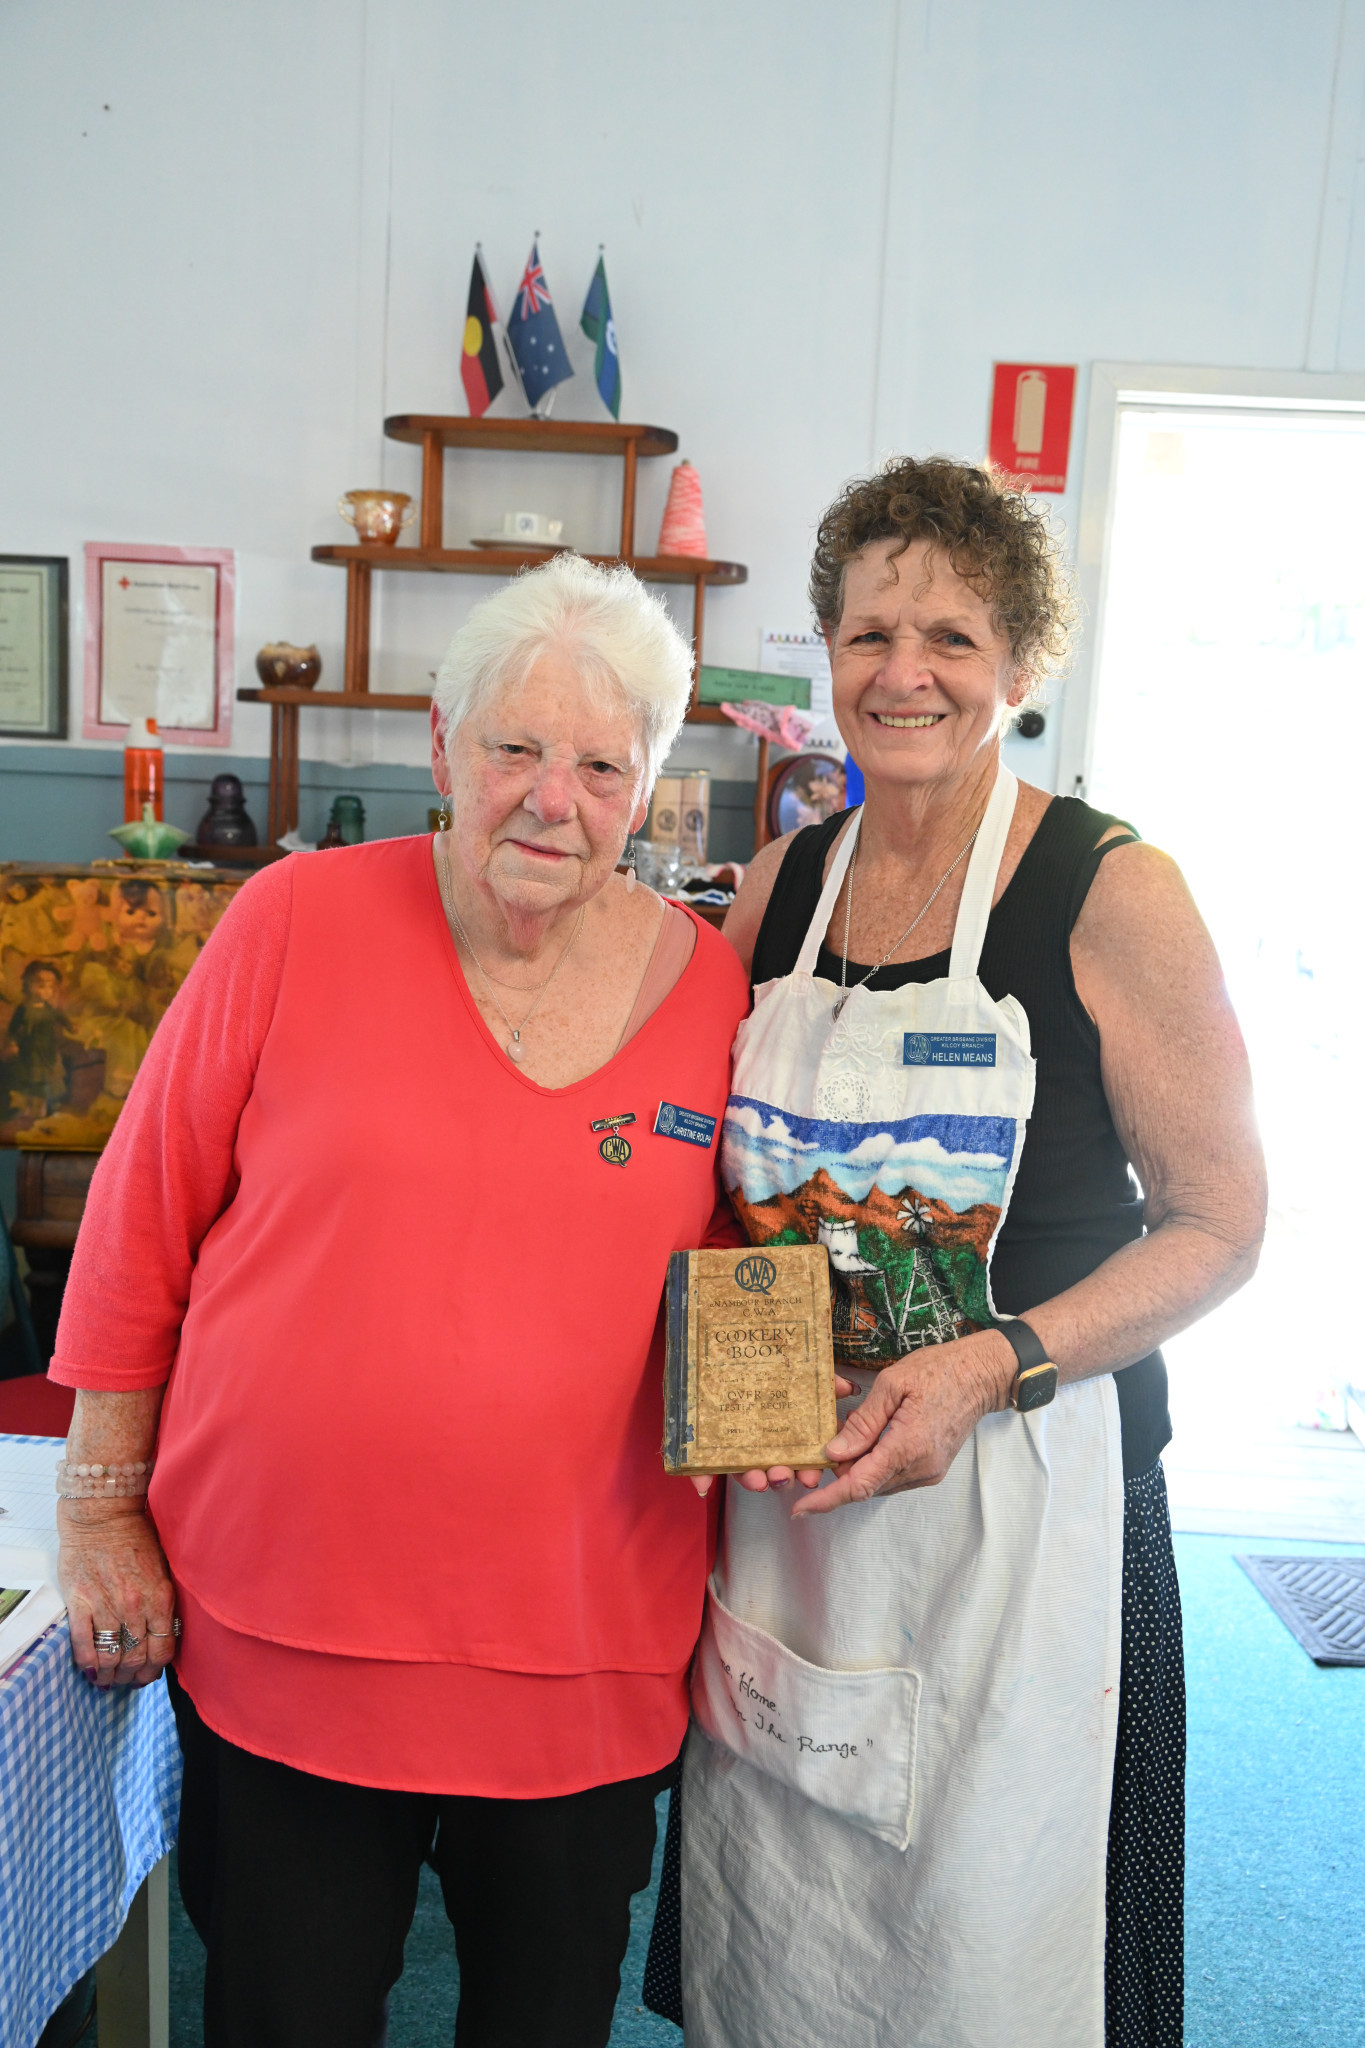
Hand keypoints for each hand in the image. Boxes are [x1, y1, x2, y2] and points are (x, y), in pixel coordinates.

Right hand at [58, 1499, 178, 1687]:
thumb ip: (164, 1601)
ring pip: (111, 1657)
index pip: (163, 1650)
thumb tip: (165, 1633)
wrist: (103, 1515)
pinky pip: (84, 1644)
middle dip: (132, 1677)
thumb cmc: (135, 1538)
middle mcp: (136, 1605)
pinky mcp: (81, 1602)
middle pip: (137, 1659)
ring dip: (110, 1675)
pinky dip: (88, 1664)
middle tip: (127, 1680)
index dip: (155, 1670)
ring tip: (108, 1679)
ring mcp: (107, 1605)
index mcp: (161, 1597)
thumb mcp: (163, 1569)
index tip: (149, 1675)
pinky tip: (90, 1670)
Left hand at [689, 1377, 856, 1497]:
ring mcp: (731, 1445)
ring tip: (756, 1479)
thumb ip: (820, 1380)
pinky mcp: (703, 1449)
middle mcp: (760, 1440)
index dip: (807, 1469)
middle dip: (780, 1477)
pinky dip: (701, 1476)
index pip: (799, 1454)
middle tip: (782, 1477)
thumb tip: (845, 1387)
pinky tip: (702, 1485)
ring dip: (751, 1479)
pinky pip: (701, 1467)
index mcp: (782, 1427)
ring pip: (743, 1469)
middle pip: (773, 1466)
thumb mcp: (792, 1367)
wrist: (706, 1352)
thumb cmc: (750, 1363)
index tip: (810, 1476)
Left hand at [790, 1331, 1015, 1517]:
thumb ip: (863, 1423)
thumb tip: (834, 1454)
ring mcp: (929, 1472)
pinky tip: (870, 1441)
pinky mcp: (932, 1470)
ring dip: (858, 1468)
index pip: (859, 1485)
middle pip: (866, 1486)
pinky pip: (893, 1477)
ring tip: (849, 1434)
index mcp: (908, 1447)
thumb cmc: (939, 1370)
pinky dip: (875, 1465)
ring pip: (879, 1483)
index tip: (800, 1508)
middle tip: (823, 1446)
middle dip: (840, 1474)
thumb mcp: (893, 1384)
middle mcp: (920, 1468)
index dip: (827, 1499)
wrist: (982, 1375)